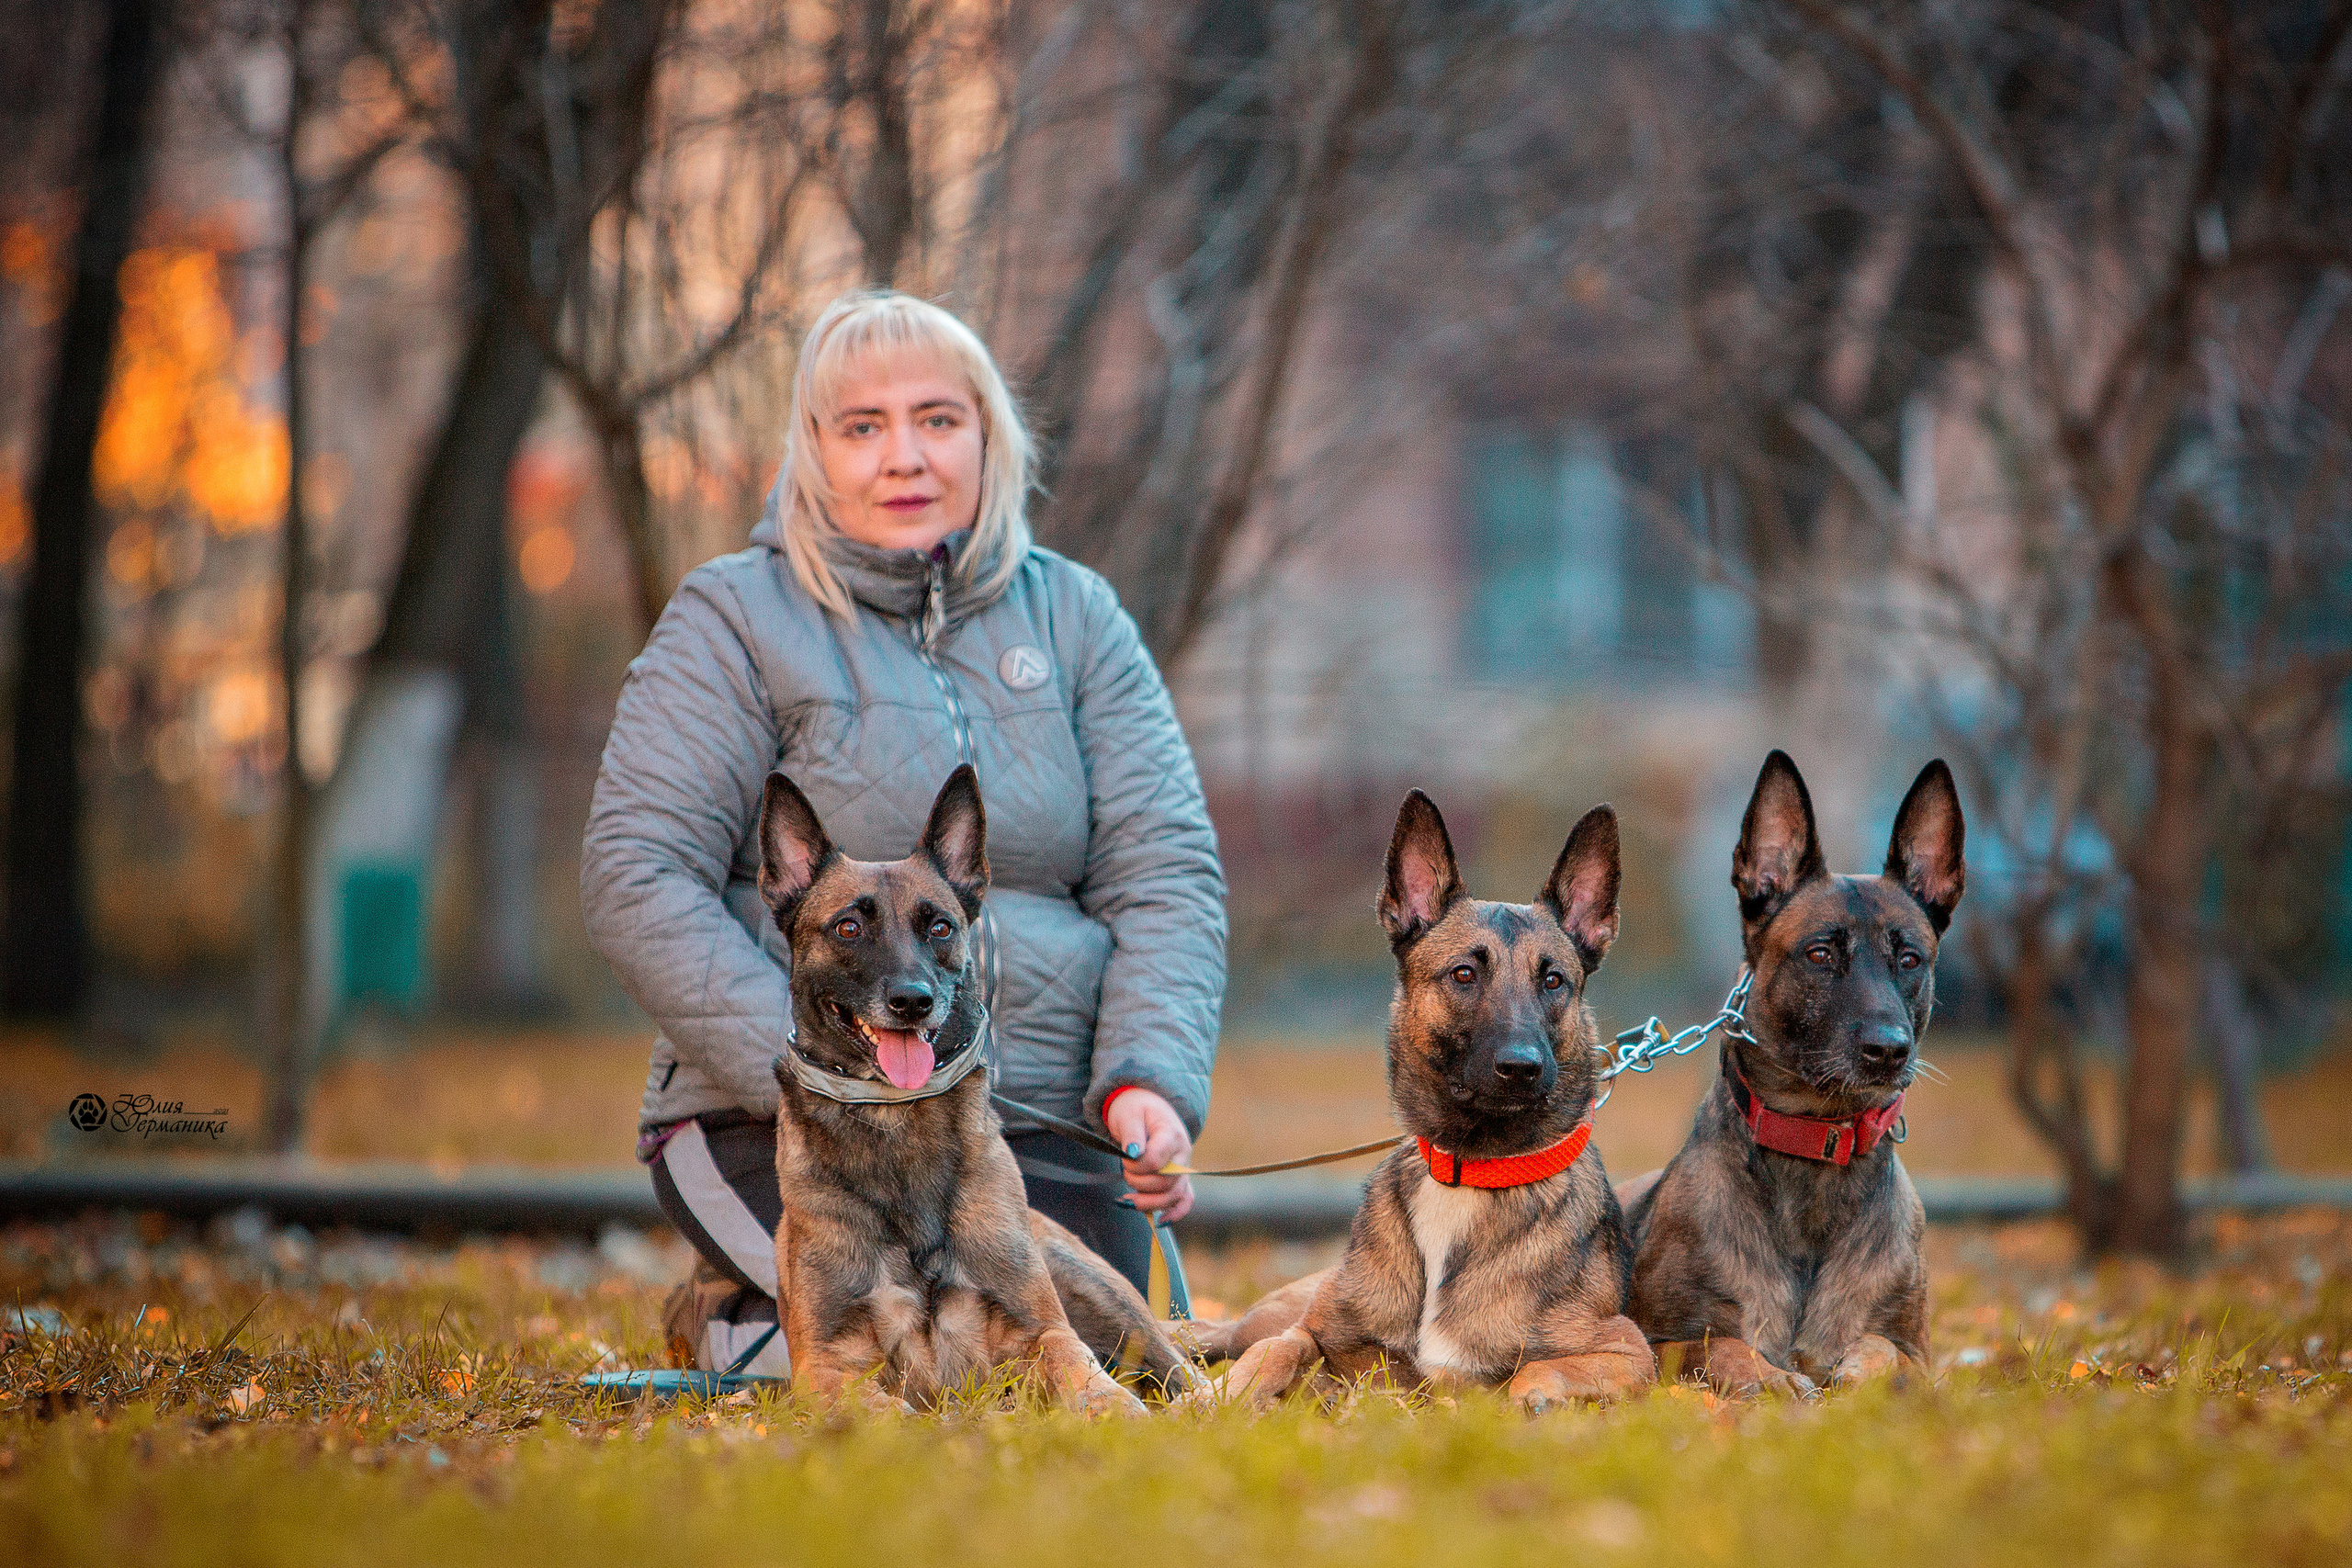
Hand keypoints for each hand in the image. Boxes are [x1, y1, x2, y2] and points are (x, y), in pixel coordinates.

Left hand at [1102, 1088, 1194, 1223]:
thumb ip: (1131, 1134)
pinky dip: (1176, 1212)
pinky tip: (1161, 1221)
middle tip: (1125, 1171)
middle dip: (1139, 1182)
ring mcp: (1183, 1167)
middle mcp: (1182, 1153)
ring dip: (1149, 1202)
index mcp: (1171, 1134)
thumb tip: (1133, 1154)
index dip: (1137, 1166)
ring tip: (1129, 1200)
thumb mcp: (1128, 1114)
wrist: (1145, 1106)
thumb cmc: (1135, 1108)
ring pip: (1174, 1195)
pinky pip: (1185, 1199)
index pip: (1157, 1160)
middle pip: (1166, 1182)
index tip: (1126, 1158)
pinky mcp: (1179, 1177)